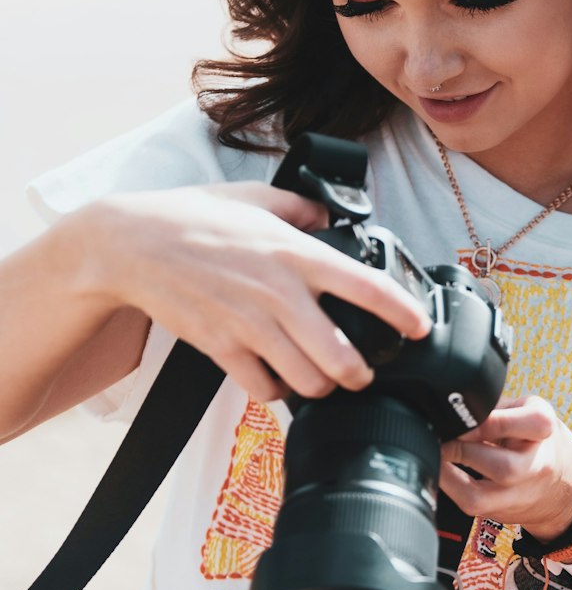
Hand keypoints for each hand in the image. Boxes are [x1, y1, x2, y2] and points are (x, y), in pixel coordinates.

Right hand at [82, 182, 430, 403]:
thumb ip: (300, 208)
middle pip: (341, 356)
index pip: (365, 287)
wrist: (134, 244)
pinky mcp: (221, 348)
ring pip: (307, 381)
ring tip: (322, 380)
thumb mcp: (256, 198)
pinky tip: (279, 380)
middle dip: (359, 374)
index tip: (419, 327)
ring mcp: (250, 325)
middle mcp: (280, 293)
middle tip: (362, 373)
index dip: (402, 312)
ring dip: (320, 387)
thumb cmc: (193, 217)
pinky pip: (264, 388)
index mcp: (296, 253)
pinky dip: (277, 392)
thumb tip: (328, 217)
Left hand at [439, 395, 571, 538]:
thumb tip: (452, 409)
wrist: (565, 483)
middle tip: (440, 435)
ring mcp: (520, 494)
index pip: (506, 423)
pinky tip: (442, 470)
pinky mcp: (503, 511)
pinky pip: (469, 505)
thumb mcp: (526, 409)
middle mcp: (536, 465)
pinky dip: (449, 487)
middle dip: (460, 449)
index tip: (453, 416)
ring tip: (437, 452)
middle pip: (499, 466)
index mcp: (542, 427)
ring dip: (448, 473)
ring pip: (479, 496)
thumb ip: (494, 405)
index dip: (473, 421)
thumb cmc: (537, 438)